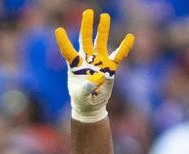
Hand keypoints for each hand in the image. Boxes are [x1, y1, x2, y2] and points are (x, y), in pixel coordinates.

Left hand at [55, 9, 133, 123]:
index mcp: (75, 66)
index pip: (69, 52)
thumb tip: (99, 75)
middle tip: (88, 12)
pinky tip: (129, 37)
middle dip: (87, 26)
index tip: (58, 30)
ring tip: (104, 16)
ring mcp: (99, 61)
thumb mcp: (82, 95)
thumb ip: (88, 86)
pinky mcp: (110, 67)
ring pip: (101, 42)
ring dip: (103, 30)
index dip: (64, 42)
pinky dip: (124, 47)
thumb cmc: (82, 99)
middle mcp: (87, 60)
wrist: (91, 106)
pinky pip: (118, 55)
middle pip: (86, 40)